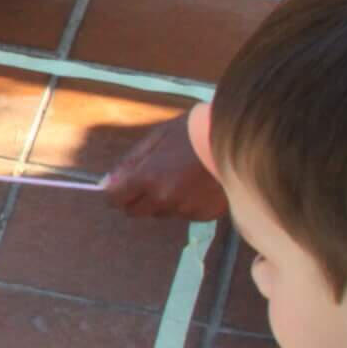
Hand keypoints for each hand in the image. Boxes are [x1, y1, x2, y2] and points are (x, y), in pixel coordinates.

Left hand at [100, 108, 227, 220]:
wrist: (237, 140)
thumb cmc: (192, 132)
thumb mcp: (156, 138)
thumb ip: (130, 162)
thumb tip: (109, 182)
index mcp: (148, 178)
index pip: (116, 199)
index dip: (116, 193)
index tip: (121, 186)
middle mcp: (164, 199)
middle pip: (136, 212)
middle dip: (136, 199)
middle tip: (150, 180)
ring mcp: (186, 209)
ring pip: (162, 213)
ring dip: (163, 201)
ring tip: (179, 178)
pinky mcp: (206, 215)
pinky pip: (186, 214)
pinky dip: (186, 204)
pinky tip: (196, 185)